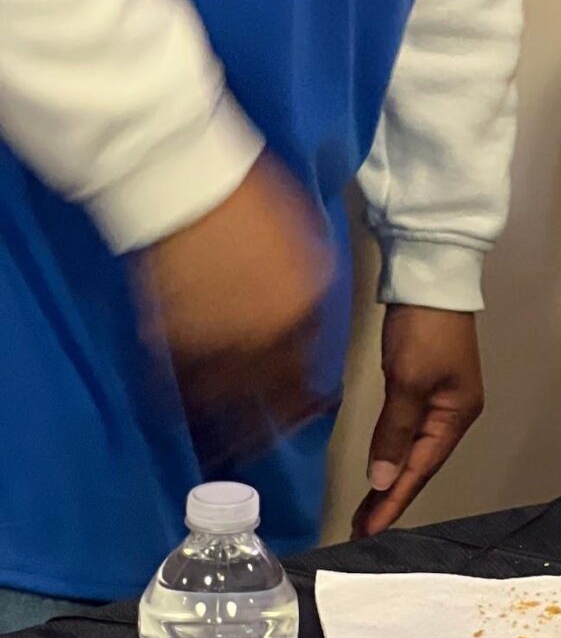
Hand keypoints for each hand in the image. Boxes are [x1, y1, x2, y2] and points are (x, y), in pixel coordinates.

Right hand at [140, 154, 333, 455]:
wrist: (190, 184)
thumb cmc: (253, 198)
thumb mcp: (305, 237)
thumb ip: (309, 282)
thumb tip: (306, 309)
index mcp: (305, 306)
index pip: (312, 366)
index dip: (309, 395)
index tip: (310, 410)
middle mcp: (268, 333)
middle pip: (273, 396)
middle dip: (273, 425)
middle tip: (269, 443)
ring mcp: (218, 340)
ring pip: (226, 404)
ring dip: (228, 432)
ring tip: (229, 453)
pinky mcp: (172, 339)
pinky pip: (180, 387)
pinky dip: (182, 407)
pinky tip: (182, 420)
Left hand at [351, 306, 483, 537]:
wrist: (431, 278)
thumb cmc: (424, 331)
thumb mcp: (408, 382)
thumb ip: (395, 433)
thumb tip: (382, 480)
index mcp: (457, 415)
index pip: (420, 470)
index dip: (394, 501)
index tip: (368, 531)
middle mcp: (454, 413)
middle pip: (420, 464)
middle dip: (392, 496)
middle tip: (361, 528)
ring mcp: (441, 398)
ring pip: (414, 450)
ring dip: (391, 477)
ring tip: (368, 509)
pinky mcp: (425, 385)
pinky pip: (408, 431)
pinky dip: (393, 452)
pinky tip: (382, 465)